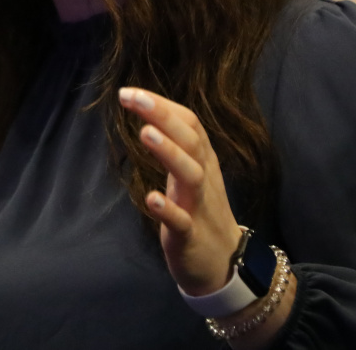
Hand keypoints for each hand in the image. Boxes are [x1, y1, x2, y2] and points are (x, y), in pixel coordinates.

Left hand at [118, 87, 241, 295]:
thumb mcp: (193, 174)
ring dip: (168, 152)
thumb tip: (152, 115)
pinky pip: (182, 221)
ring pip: (190, 175)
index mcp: (203, 160)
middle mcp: (204, 178)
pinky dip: (167, 209)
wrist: (226, 264)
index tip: (130, 92)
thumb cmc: (202, 212)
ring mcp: (199, 207)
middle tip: (132, 97)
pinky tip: (151, 198)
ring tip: (144, 133)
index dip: (162, 105)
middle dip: (162, 116)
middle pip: (190, 140)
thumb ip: (177, 146)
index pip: (189, 123)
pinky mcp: (191, 236)